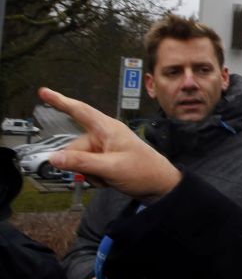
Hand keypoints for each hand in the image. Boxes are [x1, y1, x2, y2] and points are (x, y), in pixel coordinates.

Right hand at [38, 88, 180, 200]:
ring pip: (80, 160)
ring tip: (109, 176)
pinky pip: (89, 167)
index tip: (44, 92)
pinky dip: (95, 176)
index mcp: (108, 128)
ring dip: (90, 172)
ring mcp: (106, 148)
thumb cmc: (144, 171)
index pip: (80, 111)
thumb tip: (55, 158)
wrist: (160, 186)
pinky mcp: (107, 159)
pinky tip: (110, 179)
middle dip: (81, 163)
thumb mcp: (110, 168)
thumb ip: (81, 162)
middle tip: (101, 173)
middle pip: (74, 146)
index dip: (60, 101)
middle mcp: (105, 135)